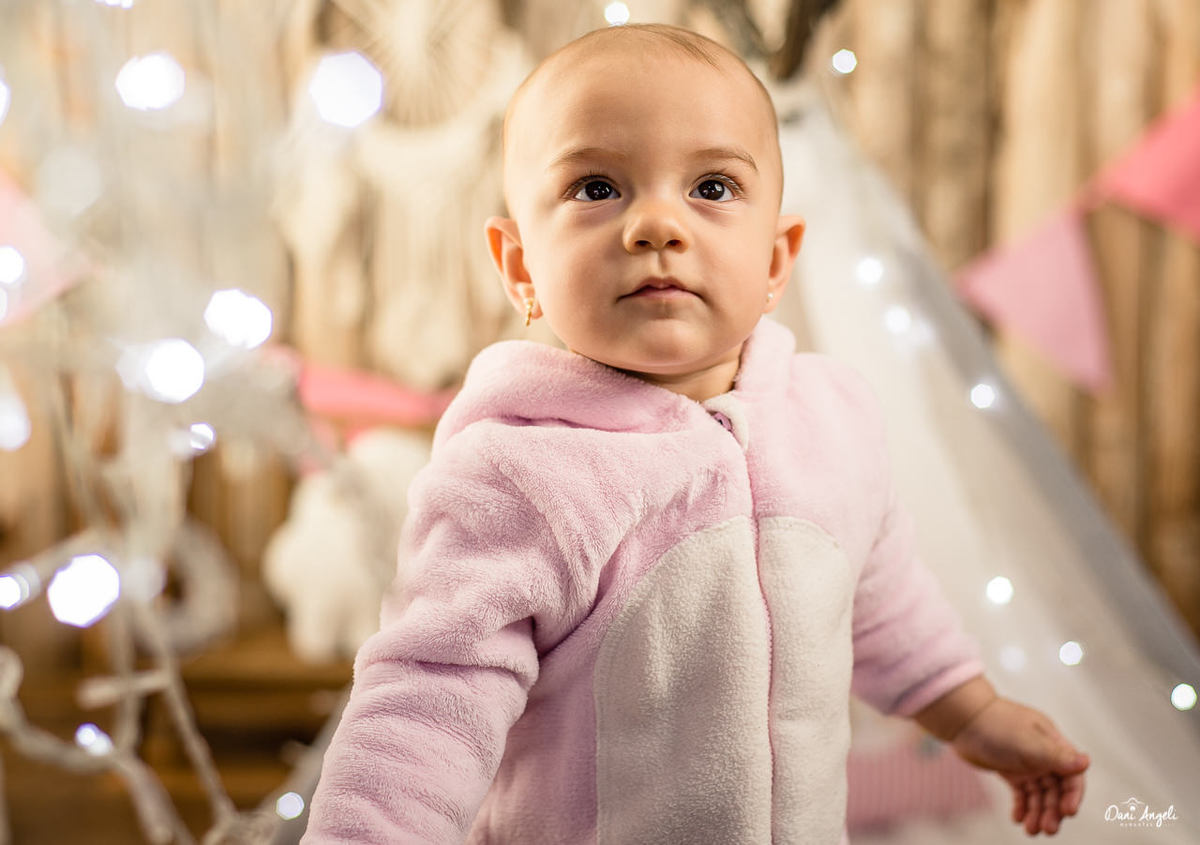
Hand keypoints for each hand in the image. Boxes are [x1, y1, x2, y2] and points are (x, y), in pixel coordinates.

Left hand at [950, 698, 1088, 835]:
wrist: (962, 719)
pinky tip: (1017, 819)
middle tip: (1048, 830)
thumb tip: (1086, 762)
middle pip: (1057, 789)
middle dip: (1054, 810)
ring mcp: (1027, 764)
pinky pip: (1022, 794)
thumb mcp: (1028, 743)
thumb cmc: (996, 725)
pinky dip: (1022, 807)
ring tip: (1031, 830)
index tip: (1068, 813)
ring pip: (1040, 795)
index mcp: (1053, 744)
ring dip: (1038, 813)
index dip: (1073, 795)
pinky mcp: (1011, 771)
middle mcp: (1043, 755)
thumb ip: (1055, 756)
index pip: (1072, 774)